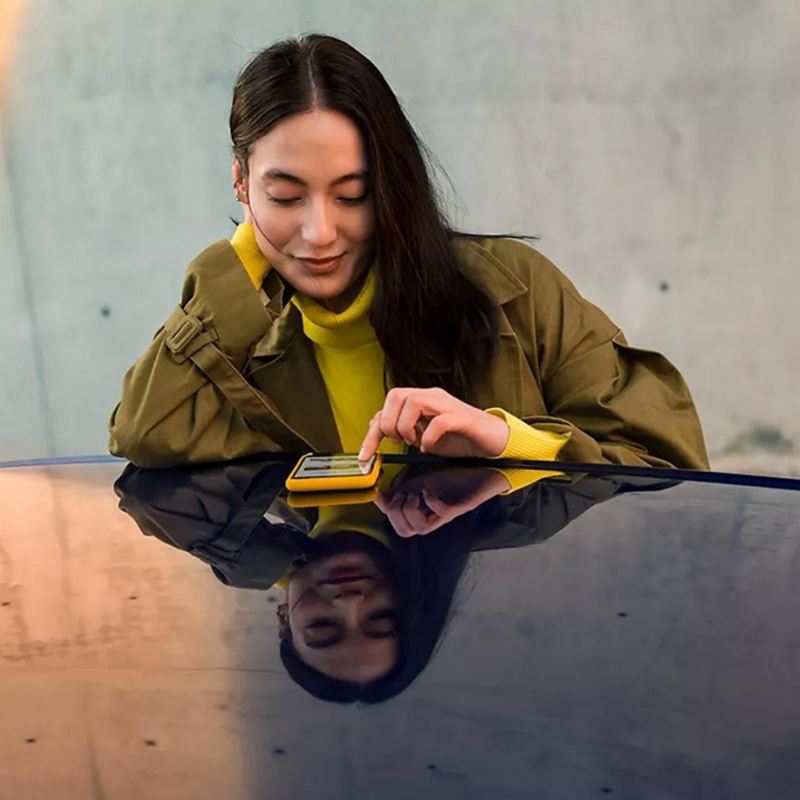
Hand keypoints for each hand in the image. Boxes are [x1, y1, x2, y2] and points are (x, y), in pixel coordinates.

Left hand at [358, 387, 509, 460]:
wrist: (494, 441)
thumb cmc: (460, 437)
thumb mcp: (424, 436)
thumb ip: (402, 430)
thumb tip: (375, 429)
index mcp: (421, 400)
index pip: (387, 406)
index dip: (372, 432)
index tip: (365, 455)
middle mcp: (432, 397)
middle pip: (396, 395)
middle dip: (389, 423)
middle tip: (400, 442)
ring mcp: (447, 405)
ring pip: (414, 401)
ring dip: (407, 427)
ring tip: (416, 443)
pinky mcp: (463, 418)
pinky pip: (440, 420)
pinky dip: (429, 437)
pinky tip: (430, 448)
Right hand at [374, 467, 510, 536]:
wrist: (484, 469)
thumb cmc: (456, 477)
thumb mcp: (423, 480)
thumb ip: (404, 487)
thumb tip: (381, 490)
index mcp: (423, 511)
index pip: (398, 524)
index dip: (386, 511)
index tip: (381, 493)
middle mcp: (432, 517)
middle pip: (405, 531)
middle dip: (396, 512)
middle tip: (402, 494)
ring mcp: (445, 514)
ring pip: (420, 528)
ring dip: (411, 508)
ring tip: (416, 492)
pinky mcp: (460, 507)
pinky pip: (441, 512)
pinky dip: (432, 500)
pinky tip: (431, 489)